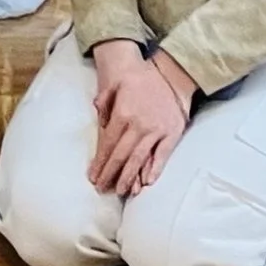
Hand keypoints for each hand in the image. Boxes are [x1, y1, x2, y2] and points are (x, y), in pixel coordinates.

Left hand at [89, 40, 194, 194]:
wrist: (170, 73)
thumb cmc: (137, 80)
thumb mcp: (114, 85)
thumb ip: (104, 103)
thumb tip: (97, 117)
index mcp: (123, 114)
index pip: (108, 144)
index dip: (100, 162)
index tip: (92, 176)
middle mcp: (139, 125)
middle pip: (122, 155)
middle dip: (111, 174)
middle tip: (102, 189)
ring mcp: (157, 130)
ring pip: (140, 159)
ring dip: (129, 177)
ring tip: (120, 191)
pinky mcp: (172, 133)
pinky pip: (163, 155)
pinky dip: (155, 169)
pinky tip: (147, 182)